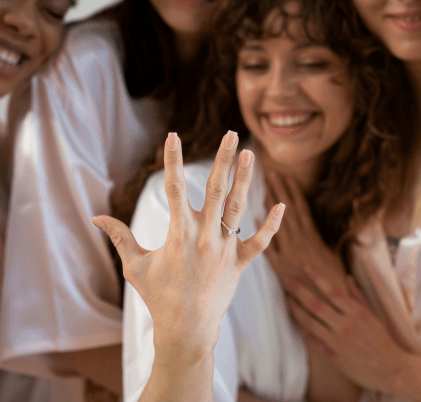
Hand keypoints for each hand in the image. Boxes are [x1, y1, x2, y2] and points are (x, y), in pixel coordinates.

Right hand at [92, 131, 284, 359]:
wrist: (186, 331)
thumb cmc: (158, 298)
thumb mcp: (135, 267)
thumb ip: (120, 238)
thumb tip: (96, 217)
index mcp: (178, 234)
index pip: (175, 188)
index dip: (172, 160)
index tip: (172, 135)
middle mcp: (205, 236)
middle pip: (216, 189)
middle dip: (224, 159)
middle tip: (232, 134)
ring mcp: (225, 249)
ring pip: (239, 208)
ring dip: (246, 180)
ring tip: (251, 155)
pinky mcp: (240, 264)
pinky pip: (259, 243)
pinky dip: (271, 226)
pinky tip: (281, 206)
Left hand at [264, 174, 347, 292]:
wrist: (332, 308)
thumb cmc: (338, 283)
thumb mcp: (334, 257)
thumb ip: (325, 242)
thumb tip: (319, 229)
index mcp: (313, 239)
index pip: (302, 209)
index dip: (294, 192)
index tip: (287, 177)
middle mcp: (299, 243)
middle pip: (286, 211)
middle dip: (278, 192)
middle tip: (269, 174)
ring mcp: (288, 255)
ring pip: (276, 225)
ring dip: (268, 207)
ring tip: (261, 189)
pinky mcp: (280, 268)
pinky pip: (269, 246)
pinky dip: (261, 231)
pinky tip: (254, 217)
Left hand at [283, 266, 409, 394]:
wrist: (391, 368)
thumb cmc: (382, 339)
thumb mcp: (373, 314)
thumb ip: (358, 296)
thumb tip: (348, 278)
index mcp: (356, 312)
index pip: (331, 290)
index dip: (316, 277)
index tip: (304, 267)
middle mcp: (345, 325)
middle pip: (315, 304)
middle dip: (298, 290)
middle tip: (287, 280)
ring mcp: (337, 341)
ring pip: (309, 322)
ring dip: (296, 309)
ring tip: (287, 299)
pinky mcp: (333, 356)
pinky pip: (313, 340)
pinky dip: (303, 329)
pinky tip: (296, 321)